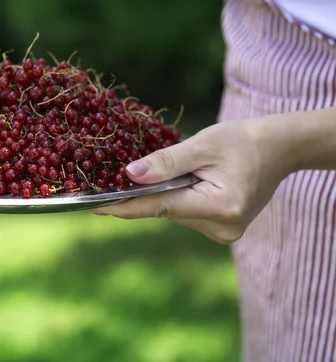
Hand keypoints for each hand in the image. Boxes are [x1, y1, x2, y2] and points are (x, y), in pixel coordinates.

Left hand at [93, 117, 295, 243]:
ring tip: (184, 168)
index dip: (125, 207)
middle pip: (167, 210)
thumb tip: (129, 176)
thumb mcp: (202, 145)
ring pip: (175, 212)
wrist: (280, 149)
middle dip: (148, 192)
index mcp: (220, 206)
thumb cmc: (243, 141)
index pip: (159, 207)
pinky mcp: (223, 230)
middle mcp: (222, 228)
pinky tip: (189, 180)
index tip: (94, 208)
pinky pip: (186, 213)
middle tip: (131, 170)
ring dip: (167, 193)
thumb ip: (166, 162)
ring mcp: (224, 233)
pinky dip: (178, 197)